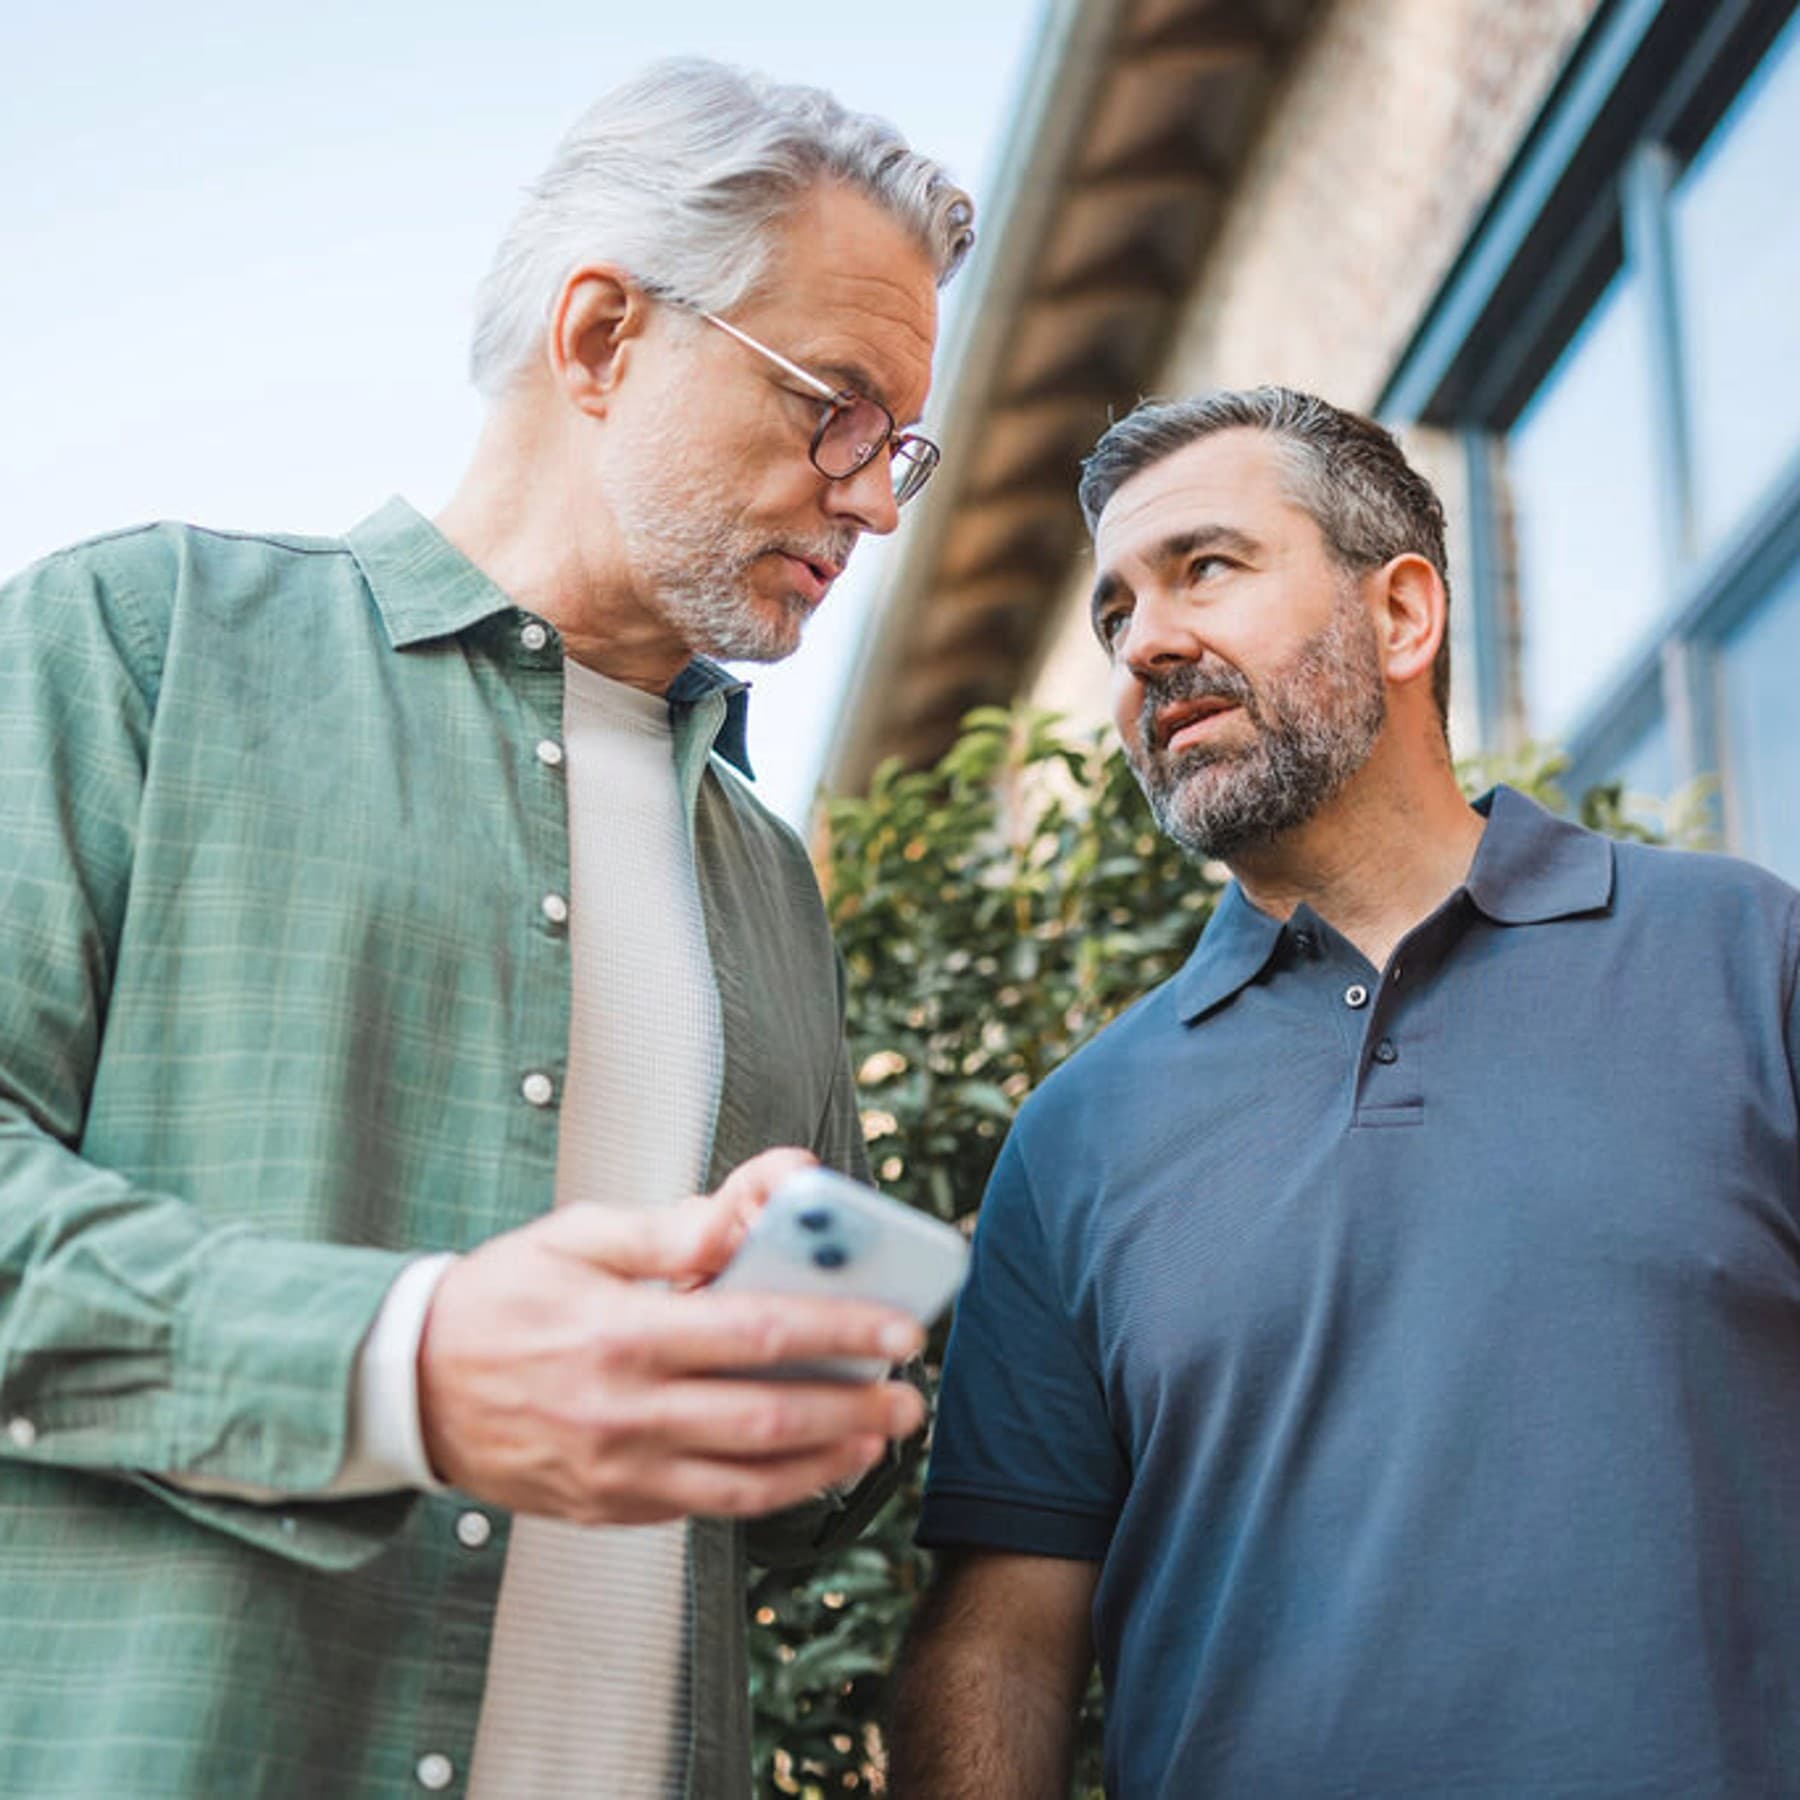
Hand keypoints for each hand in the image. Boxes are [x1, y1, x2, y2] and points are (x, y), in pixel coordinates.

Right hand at [416, 1148, 925, 1524]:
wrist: (407, 1386)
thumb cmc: (498, 1299)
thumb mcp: (576, 1237)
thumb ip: (670, 1231)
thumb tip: (750, 1213)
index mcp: (622, 1333)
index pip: (758, 1333)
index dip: (839, 1333)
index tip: (897, 1328)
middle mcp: (624, 1412)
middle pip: (767, 1418)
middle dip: (854, 1409)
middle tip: (908, 1397)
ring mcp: (616, 1472)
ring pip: (746, 1481)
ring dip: (824, 1463)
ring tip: (875, 1439)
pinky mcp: (607, 1508)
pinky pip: (704, 1508)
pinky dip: (765, 1492)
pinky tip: (804, 1468)